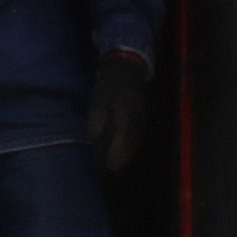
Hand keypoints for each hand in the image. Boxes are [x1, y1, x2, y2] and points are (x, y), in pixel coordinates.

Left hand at [87, 53, 151, 171]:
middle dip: (122, 156)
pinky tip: (125, 152)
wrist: (126, 67)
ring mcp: (142, 115)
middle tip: (112, 169)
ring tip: (118, 164)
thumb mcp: (98, 95)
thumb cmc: (109, 83)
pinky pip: (139, 134)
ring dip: (128, 153)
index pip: (123, 133)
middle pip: (131, 140)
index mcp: (125, 109)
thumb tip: (93, 134)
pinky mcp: (143, 116)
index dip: (117, 149)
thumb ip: (97, 114)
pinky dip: (132, 145)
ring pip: (136, 138)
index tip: (110, 163)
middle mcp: (137, 114)